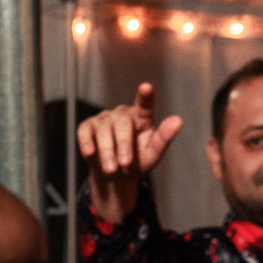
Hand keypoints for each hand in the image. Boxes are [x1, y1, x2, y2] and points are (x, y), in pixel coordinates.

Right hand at [77, 81, 181, 225]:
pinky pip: (84, 131)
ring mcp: (105, 119)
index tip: (146, 88)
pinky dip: (86, 142)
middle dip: (123, 144)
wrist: (115, 175)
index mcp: (142, 118)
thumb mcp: (153, 155)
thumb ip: (164, 138)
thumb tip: (178, 120)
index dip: (145, 95)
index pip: (145, 103)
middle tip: (125, 164)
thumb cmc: (136, 162)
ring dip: (107, 150)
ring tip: (111, 170)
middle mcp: (123, 114)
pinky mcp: (88, 126)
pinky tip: (89, 153)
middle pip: (122, 122)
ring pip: (103, 128)